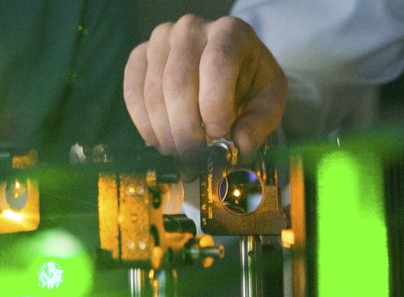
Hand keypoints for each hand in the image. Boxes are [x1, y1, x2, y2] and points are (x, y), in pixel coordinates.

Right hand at [124, 15, 286, 158]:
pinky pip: (134, 95)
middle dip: (186, 131)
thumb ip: (259, 124)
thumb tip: (240, 147)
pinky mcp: (140, 56)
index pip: (216, 64)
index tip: (220, 136)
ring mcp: (161, 40)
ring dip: (167, 134)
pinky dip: (147, 126)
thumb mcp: (269, 103)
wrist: (231, 70)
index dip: (215, 106)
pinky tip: (164, 144)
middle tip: (196, 161)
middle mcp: (191, 29)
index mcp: (231, 33)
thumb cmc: (252, 85)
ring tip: (183, 158)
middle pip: (178, 83)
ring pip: (154, 93)